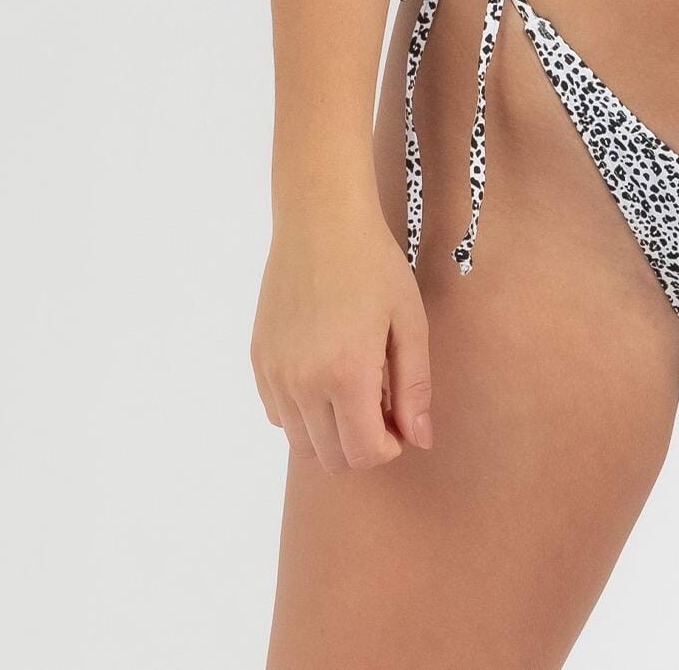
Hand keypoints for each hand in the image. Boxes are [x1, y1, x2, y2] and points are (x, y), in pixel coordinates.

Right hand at [250, 195, 433, 470]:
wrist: (320, 221)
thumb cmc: (374, 265)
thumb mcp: (409, 321)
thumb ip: (415, 387)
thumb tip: (420, 441)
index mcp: (346, 374)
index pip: (364, 453)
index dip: (390, 447)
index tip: (401, 420)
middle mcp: (303, 384)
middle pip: (331, 458)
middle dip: (362, 444)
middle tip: (380, 404)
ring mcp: (275, 374)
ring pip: (301, 443)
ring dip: (330, 432)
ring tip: (353, 387)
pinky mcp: (258, 361)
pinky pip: (278, 414)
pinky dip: (302, 412)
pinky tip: (323, 374)